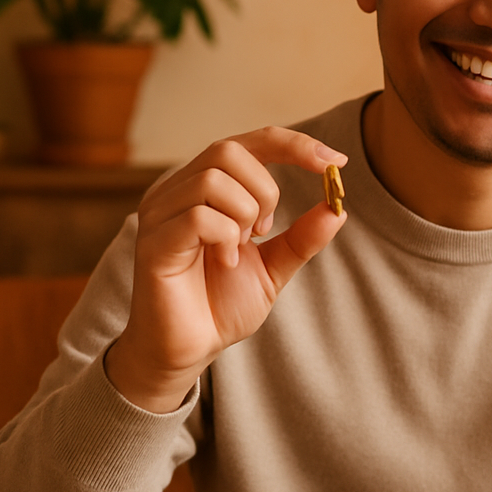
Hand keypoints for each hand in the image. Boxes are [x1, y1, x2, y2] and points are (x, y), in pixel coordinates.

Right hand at [105, 127, 347, 412]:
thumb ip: (302, 238)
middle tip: (263, 231)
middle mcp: (177, 190)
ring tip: (239, 249)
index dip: (295, 145)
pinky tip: (224, 262)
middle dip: (264, 190)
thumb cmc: (221, 305)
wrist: (190, 350)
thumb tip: (338, 208)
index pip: (251, 142)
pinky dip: (225, 238)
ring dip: (243, 216)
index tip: (336, 162)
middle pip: (228, 150)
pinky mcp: (153, 242)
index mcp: (206, 188)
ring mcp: (160, 213)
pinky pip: (198, 216)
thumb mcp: (274, 267)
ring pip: (213, 179)